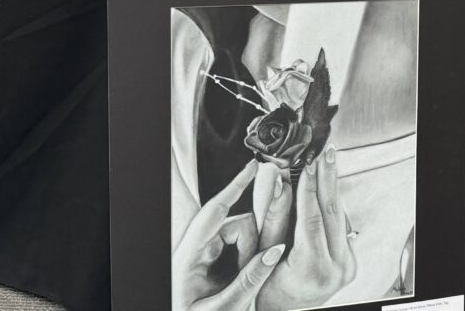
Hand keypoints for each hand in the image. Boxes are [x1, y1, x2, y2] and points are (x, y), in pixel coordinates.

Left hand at [173, 161, 285, 310]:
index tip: (253, 167)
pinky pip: (240, 246)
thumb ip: (249, 281)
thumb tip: (274, 252)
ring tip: (239, 285)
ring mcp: (204, 252)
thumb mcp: (221, 309)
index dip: (236, 186)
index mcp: (189, 255)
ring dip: (249, 255)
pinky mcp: (212, 258)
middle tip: (250, 273)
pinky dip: (247, 258)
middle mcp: (196, 248)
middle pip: (237, 225)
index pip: (215, 211)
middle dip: (251, 245)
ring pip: (242, 235)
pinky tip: (240, 279)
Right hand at [257, 146, 356, 310]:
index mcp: (312, 268)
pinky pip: (341, 226)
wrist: (286, 309)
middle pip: (332, 213)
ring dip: (332, 188)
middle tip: (327, 153)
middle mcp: (336, 268)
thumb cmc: (267, 286)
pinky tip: (327, 186)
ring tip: (327, 162)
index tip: (307, 164)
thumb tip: (279, 184)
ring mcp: (347, 266)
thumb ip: (272, 219)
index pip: (312, 218)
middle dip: (328, 178)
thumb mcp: (263, 254)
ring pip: (340, 217)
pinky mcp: (351, 262)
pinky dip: (332, 205)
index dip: (309, 188)